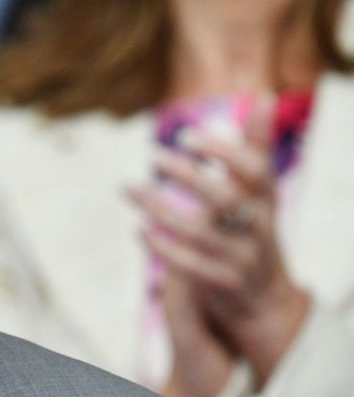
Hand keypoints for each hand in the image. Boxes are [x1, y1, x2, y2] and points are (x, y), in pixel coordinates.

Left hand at [129, 99, 309, 387]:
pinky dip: (163, 247)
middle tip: (153, 154)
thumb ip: (258, 146)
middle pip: (226, 198)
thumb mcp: (261, 191)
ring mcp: (242, 258)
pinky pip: (190, 266)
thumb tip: (264, 97)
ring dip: (159, 208)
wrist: (265, 299)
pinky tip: (139, 230)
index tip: (187, 134)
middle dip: (189, 175)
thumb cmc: (255, 229)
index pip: (256, 170)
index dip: (224, 150)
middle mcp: (259, 228)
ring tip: (127, 187)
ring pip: (199, 233)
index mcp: (268, 200)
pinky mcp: (223, 284)